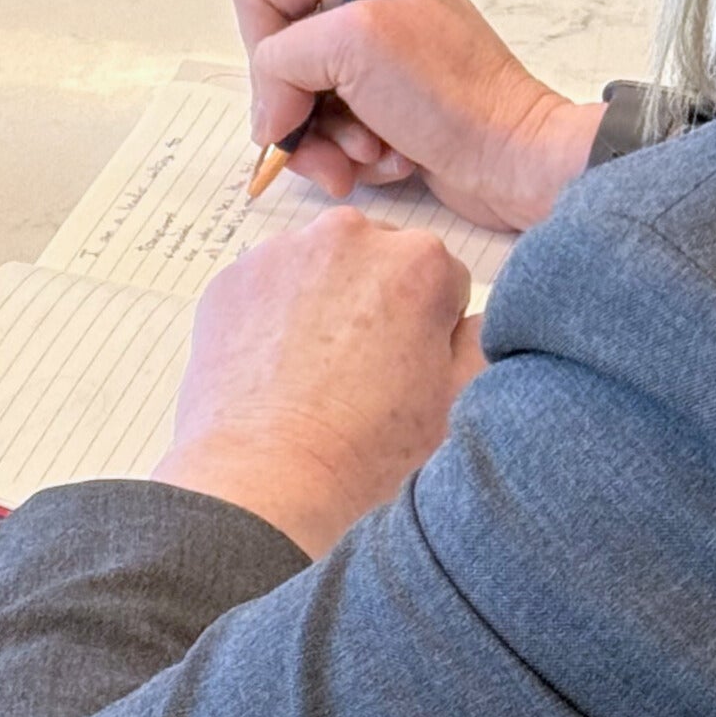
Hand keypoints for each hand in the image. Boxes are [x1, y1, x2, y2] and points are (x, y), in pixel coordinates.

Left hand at [154, 208, 479, 559]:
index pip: (444, 280)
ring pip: (322, 270)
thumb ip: (482, 341)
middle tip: (365, 374)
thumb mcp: (457, 403)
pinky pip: (270, 286)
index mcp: (417, 260)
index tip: (412, 368)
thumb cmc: (367, 452)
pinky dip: (276, 315)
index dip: (433, 329)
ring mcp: (283, 251)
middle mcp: (348, 235)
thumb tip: (475, 317)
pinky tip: (278, 371)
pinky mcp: (234, 277)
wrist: (267, 481)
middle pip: (381, 262)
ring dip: (327, 305)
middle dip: (380, 304)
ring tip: (318, 377)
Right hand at [230, 0, 598, 231]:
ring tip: (373, 153)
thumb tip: (267, 118)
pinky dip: (353, 155)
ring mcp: (370, 54)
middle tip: (345, 138)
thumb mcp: (355, 46)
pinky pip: (330, 131)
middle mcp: (359, 0)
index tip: (294, 92)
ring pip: (299, 103)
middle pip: (275, 57)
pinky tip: (391, 159)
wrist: (516, 159)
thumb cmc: (452, 91)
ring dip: (329, 141)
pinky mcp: (380, 102)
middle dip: (303, 110)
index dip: (263, 49)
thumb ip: (282, 62)